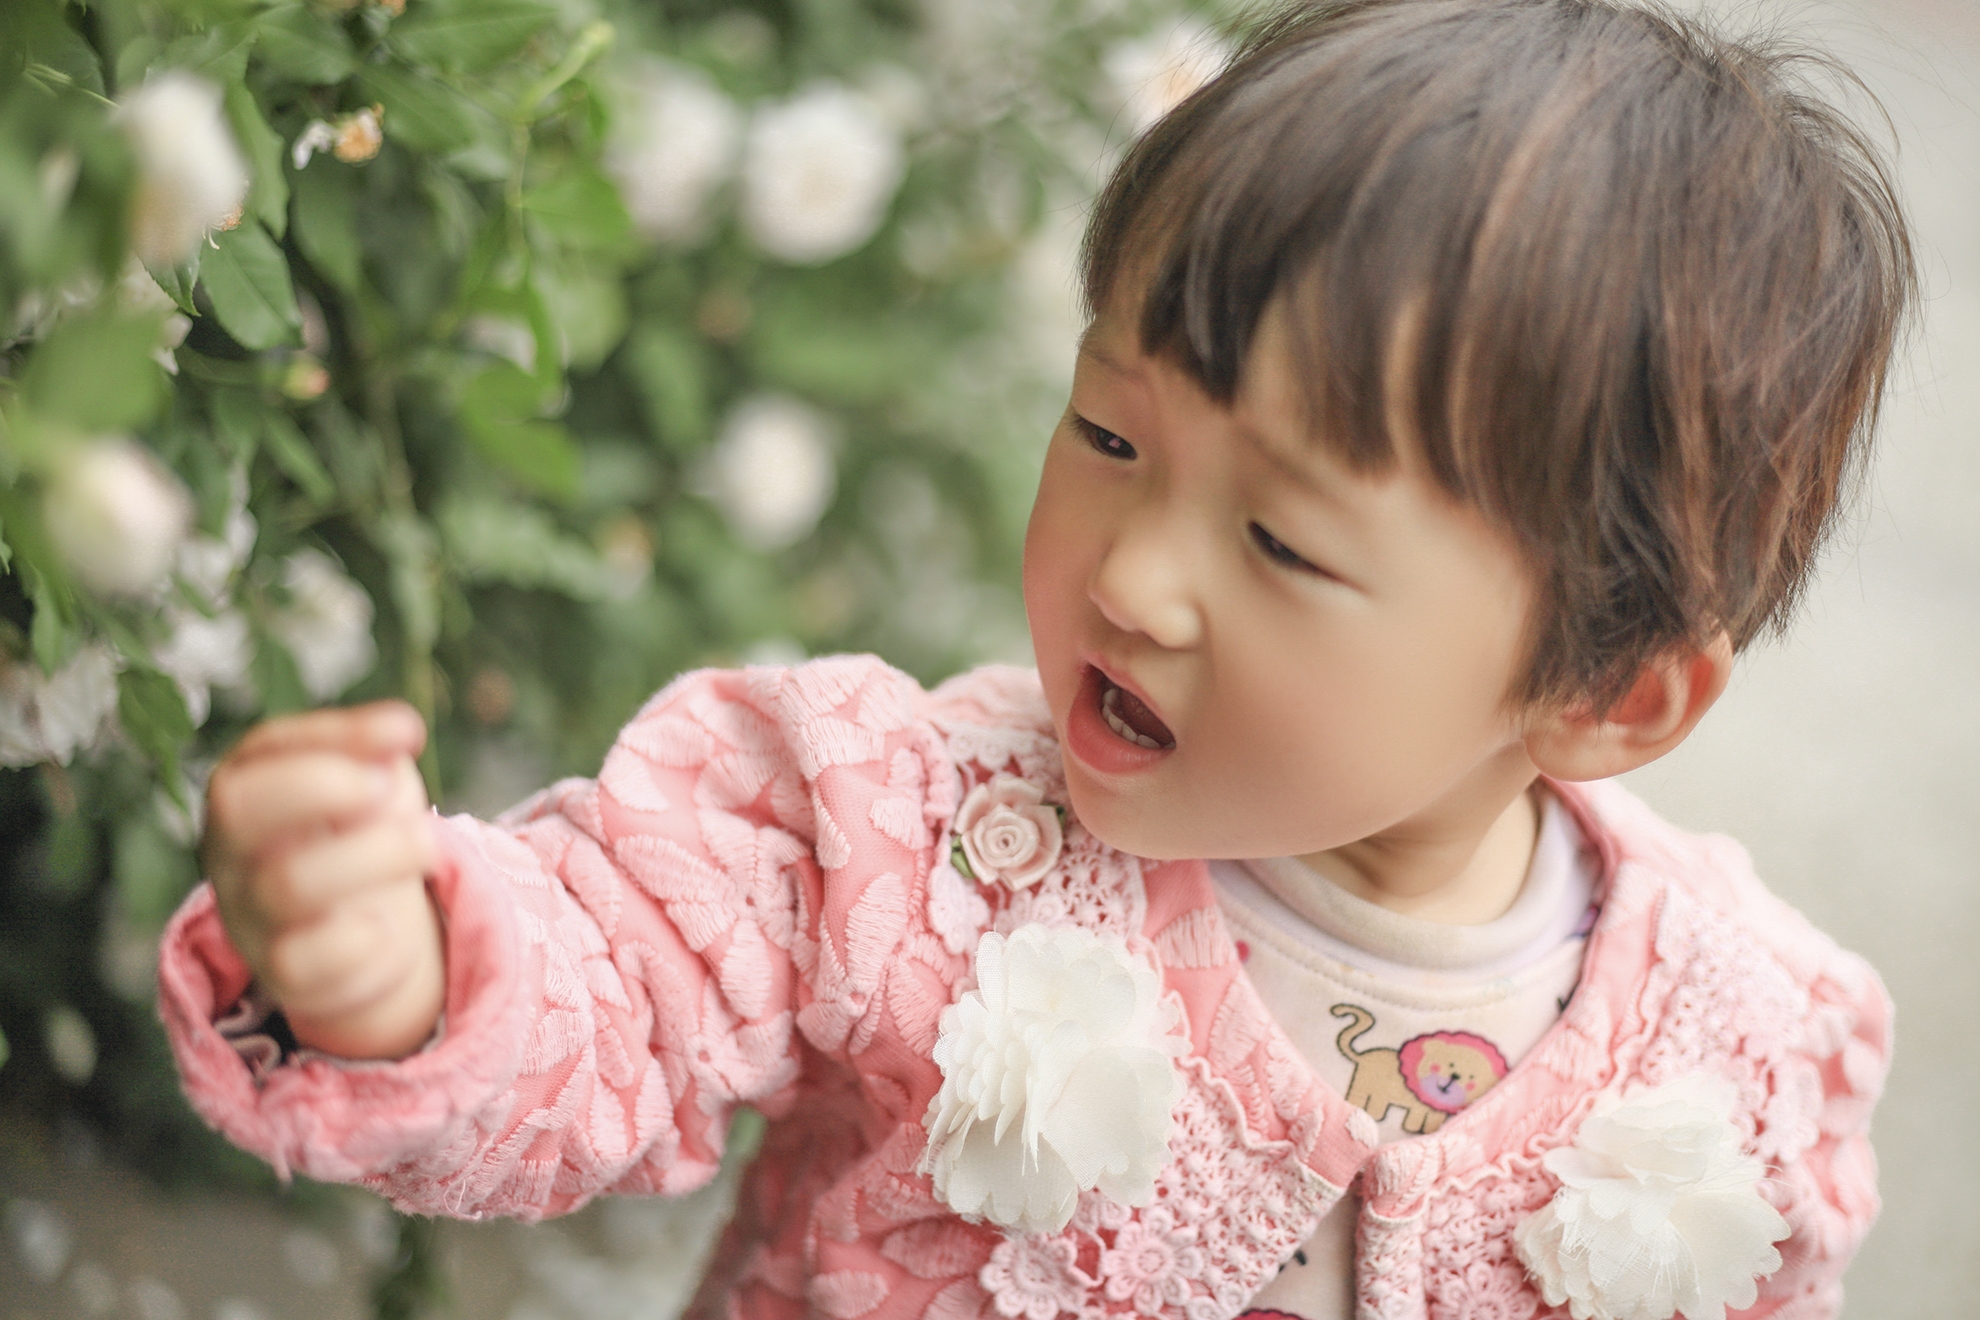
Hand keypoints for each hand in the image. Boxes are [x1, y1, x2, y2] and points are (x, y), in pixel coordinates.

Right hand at [202, 701, 443, 1059]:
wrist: (364, 931)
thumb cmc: (359, 836)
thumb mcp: (371, 784)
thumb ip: (378, 760)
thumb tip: (397, 737)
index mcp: (247, 789)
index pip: (266, 748)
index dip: (339, 735)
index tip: (408, 733)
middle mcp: (233, 851)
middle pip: (240, 807)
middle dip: (322, 785)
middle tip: (391, 789)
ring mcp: (251, 914)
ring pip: (288, 883)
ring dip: (373, 856)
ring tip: (425, 845)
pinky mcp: (283, 974)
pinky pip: (312, 960)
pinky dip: (366, 940)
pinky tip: (389, 927)